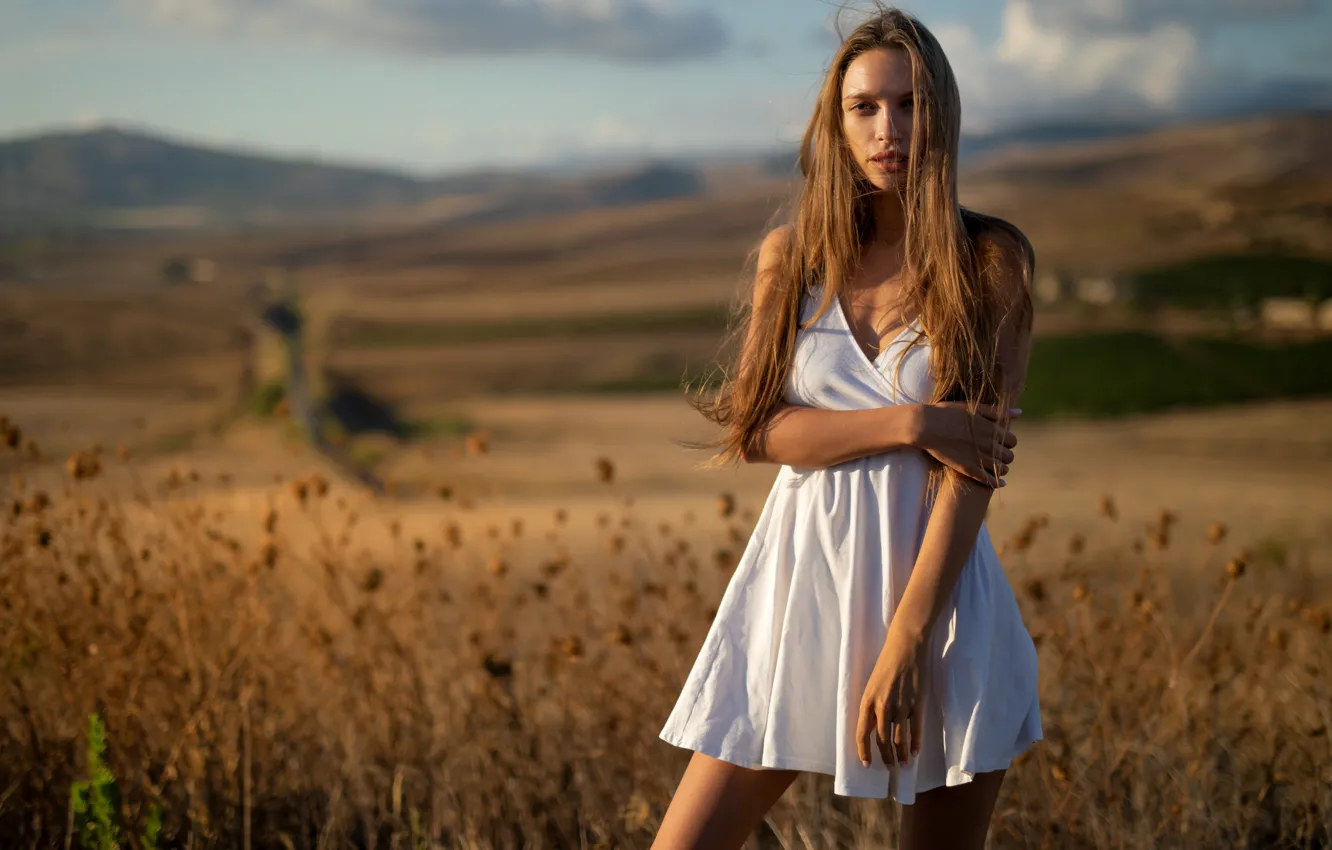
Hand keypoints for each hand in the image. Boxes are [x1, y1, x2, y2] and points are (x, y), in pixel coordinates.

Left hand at [855, 628, 927, 768]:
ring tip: (902, 765)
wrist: (905, 647)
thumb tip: (872, 728)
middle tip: (889, 767)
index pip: (862, 733)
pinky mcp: (917, 703)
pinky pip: (915, 729)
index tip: (866, 764)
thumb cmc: (886, 664)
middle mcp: (882, 706)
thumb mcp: (871, 685)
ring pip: (899, 738)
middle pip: (882, 740)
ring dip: (901, 755)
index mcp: (867, 701)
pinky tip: (915, 752)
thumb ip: (871, 706)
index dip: (864, 751)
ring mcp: (901, 706)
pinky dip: (915, 743)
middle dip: (885, 756)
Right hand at [913, 402, 1018, 487]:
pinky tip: (998, 483)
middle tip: (997, 454)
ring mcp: (979, 458)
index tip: (999, 442)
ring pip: (1001, 469)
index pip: (1012, 440)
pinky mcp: (968, 469)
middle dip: (1005, 455)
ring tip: (994, 466)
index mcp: (991, 429)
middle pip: (1009, 456)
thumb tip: (1018, 412)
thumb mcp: (973, 407)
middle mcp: (988, 444)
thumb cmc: (947, 413)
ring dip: (1001, 469)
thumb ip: (996, 411)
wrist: (925, 426)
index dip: (1007, 441)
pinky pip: (989, 480)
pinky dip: (996, 482)